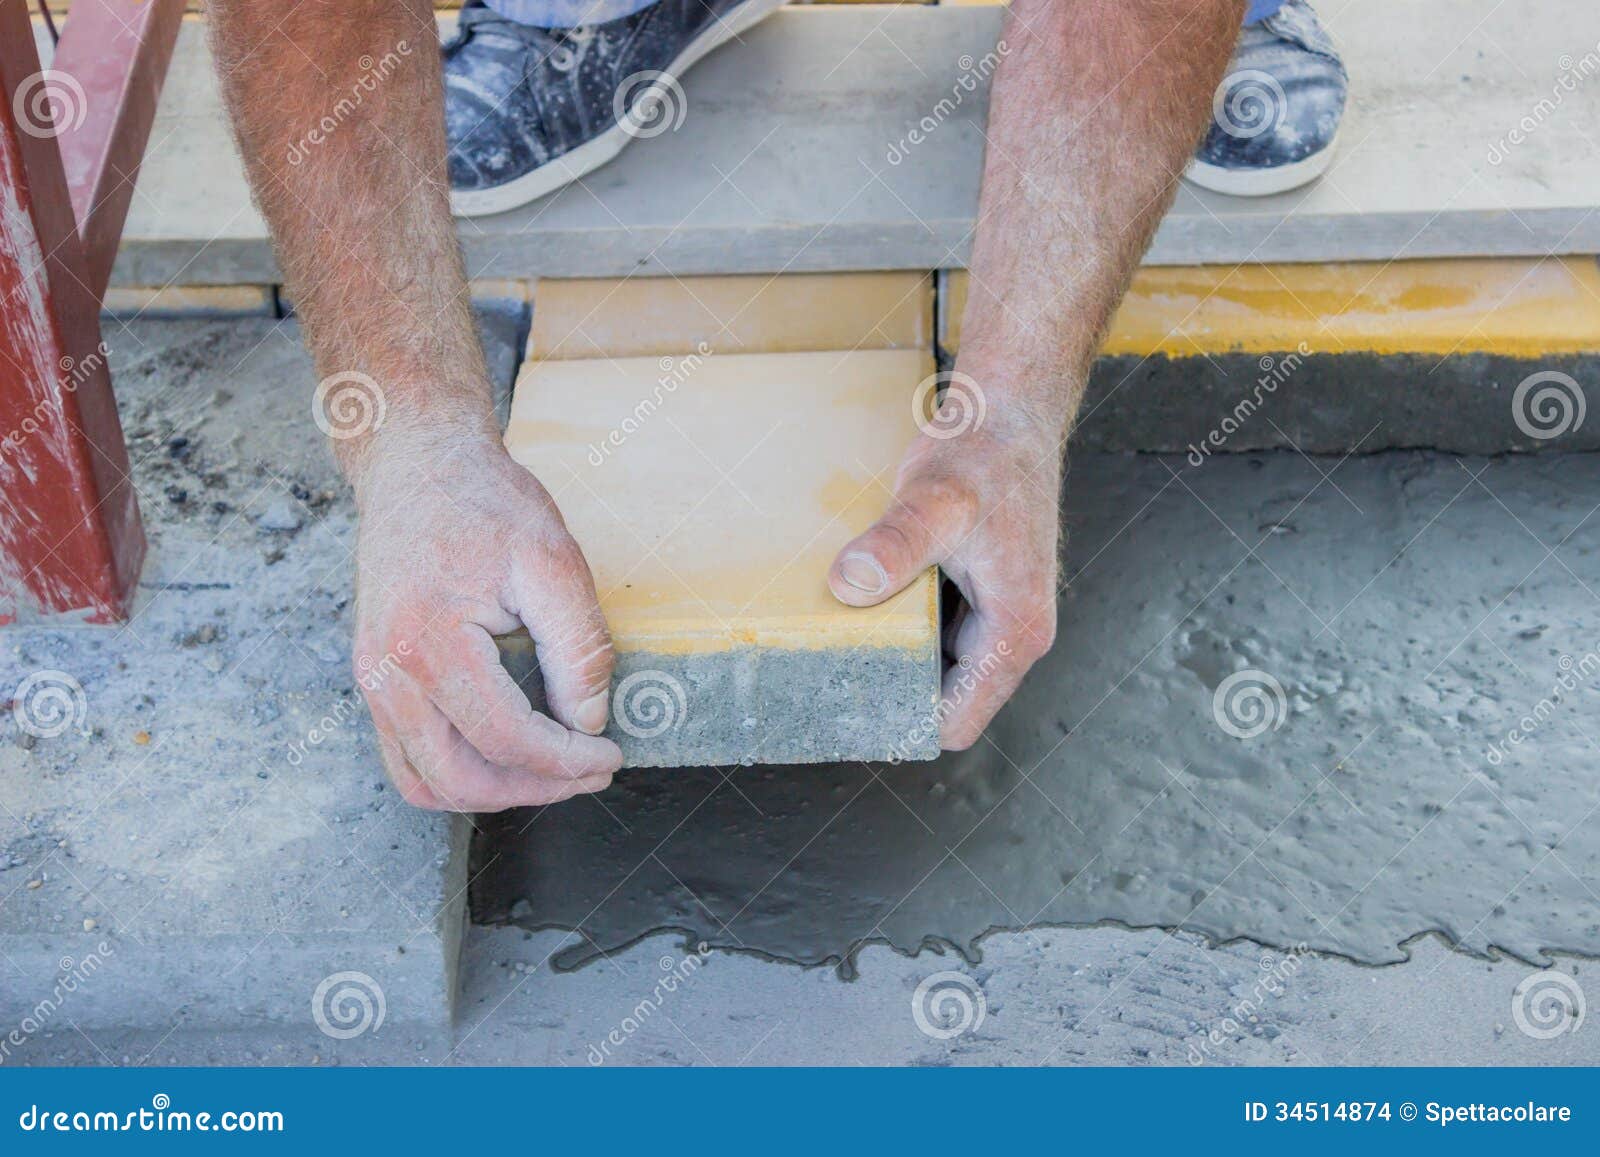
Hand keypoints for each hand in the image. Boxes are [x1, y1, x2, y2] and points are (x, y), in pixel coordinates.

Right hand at [348, 424, 622, 810]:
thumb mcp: (552, 561)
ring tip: (553, 771)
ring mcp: (373, 681)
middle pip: (460, 777)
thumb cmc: (484, 504)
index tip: (610, 755)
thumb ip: (578, 647)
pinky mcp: (375, 681)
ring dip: (495, 790)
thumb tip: (588, 722)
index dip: (566, 760)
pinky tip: (510, 755)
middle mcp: (387, 673)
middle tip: (588, 772)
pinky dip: (459, 774)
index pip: (505, 739)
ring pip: (427, 781)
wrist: (417, 466)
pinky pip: (408, 759)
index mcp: (428, 642)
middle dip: (534, 788)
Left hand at [827, 400, 1061, 748]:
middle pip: (946, 702)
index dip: (905, 724)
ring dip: (896, 659)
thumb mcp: (931, 501)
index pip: (956, 722)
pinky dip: (903, 627)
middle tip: (830, 675)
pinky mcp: (979, 596)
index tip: (848, 707)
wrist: (1008, 412)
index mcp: (1015, 632)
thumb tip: (849, 584)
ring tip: (842, 641)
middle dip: (892, 694)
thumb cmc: (983, 456)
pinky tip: (866, 604)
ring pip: (937, 669)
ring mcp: (998, 617)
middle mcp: (1014, 635)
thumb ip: (895, 545)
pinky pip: (934, 635)